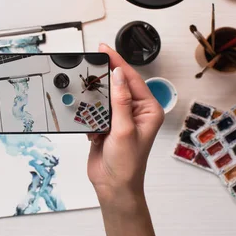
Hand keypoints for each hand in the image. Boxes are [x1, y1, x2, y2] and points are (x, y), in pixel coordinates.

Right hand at [87, 44, 163, 210]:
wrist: (113, 186)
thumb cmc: (127, 164)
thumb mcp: (124, 129)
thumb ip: (121, 100)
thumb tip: (118, 74)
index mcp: (148, 109)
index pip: (131, 79)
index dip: (117, 63)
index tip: (104, 49)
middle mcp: (136, 111)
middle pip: (118, 84)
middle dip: (104, 77)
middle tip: (91, 62)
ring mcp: (121, 118)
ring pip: (105, 96)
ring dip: (95, 98)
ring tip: (86, 91)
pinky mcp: (107, 125)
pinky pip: (96, 109)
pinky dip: (90, 112)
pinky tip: (90, 122)